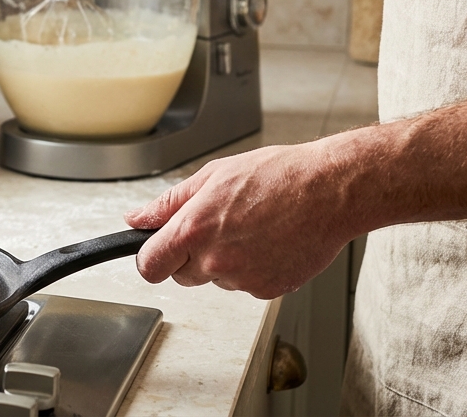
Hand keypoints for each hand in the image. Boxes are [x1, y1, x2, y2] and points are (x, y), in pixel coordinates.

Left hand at [124, 140, 358, 298]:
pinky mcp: (268, 290)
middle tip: (218, 225)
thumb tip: (137, 218)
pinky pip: (246, 285)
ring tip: (252, 226)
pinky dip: (253, 268)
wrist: (329, 191)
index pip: (149, 265)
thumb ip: (169, 203)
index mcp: (194, 229)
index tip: (158, 250)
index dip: (151, 257)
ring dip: (225, 260)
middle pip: (182, 275)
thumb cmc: (278, 176)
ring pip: (216, 279)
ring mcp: (242, 279)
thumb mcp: (213, 176)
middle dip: (191, 256)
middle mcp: (215, 260)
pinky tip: (269, 241)